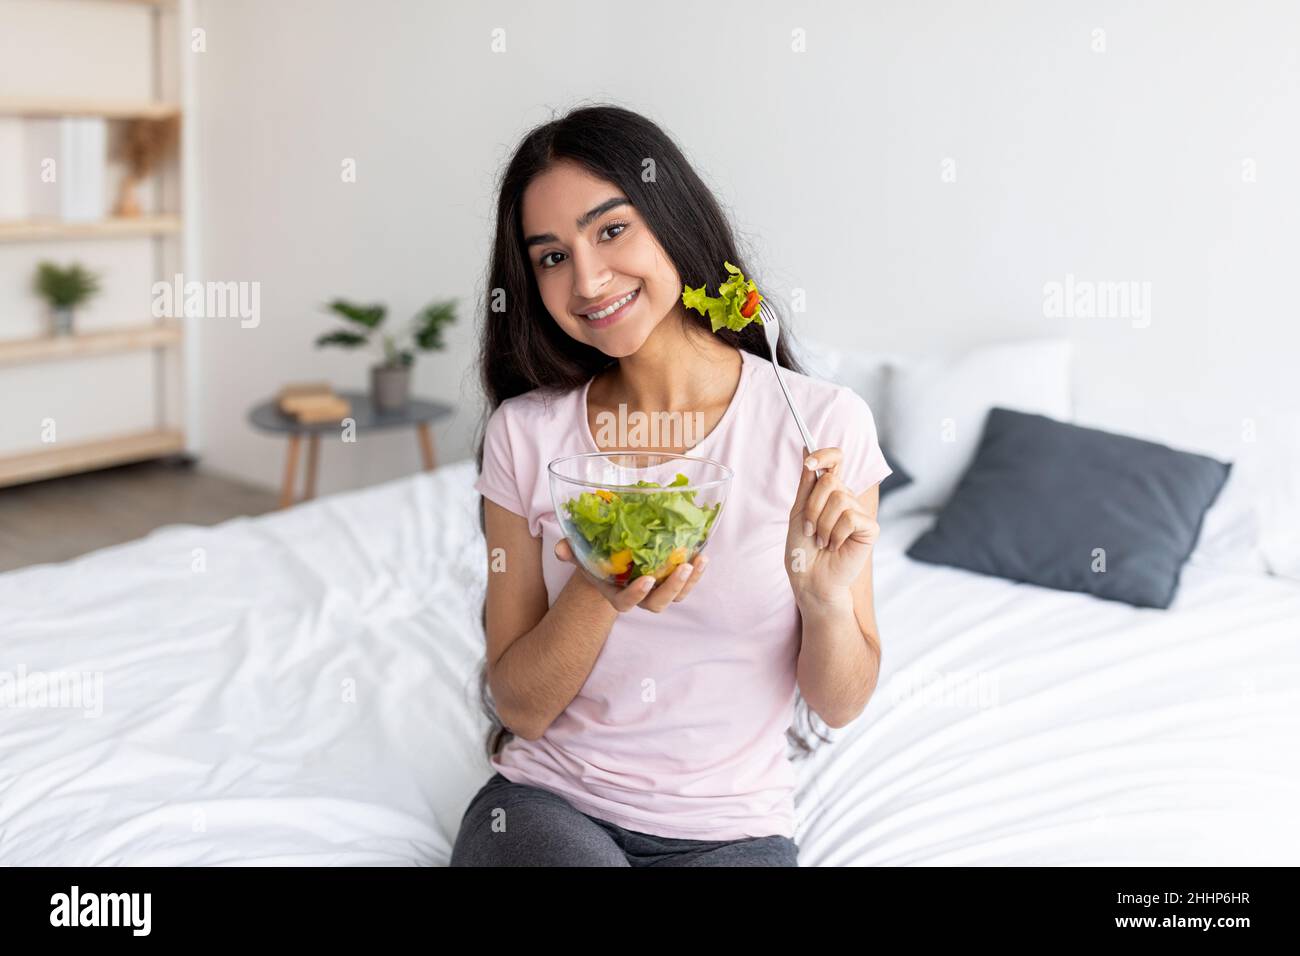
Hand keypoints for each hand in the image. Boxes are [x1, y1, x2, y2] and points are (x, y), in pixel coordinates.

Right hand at [554, 537, 708, 613]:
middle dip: (671, 588)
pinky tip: (703, 555)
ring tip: (699, 560)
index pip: (626, 603)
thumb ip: (571, 552)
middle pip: (658, 604)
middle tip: (682, 567)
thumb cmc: (596, 558)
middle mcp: (640, 597)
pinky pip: (688, 583)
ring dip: (690, 581)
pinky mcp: (672, 581)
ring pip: (677, 596)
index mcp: (617, 595)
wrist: (613, 559)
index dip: (637, 595)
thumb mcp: (582, 554)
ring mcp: (658, 591)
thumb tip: (561, 548)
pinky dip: (697, 572)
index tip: (647, 579)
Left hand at [785, 445, 879, 603]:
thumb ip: (807, 483)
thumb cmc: (803, 549)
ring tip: (821, 541)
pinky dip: (835, 534)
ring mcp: (859, 512)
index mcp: (829, 492)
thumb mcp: (798, 512)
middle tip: (809, 529)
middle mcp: (847, 498)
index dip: (824, 455)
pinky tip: (835, 546)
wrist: (809, 579)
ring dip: (822, 524)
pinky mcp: (870, 528)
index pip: (835, 460)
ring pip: (839, 499)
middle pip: (830, 481)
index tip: (809, 462)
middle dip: (812, 508)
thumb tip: (807, 448)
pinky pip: (850, 518)